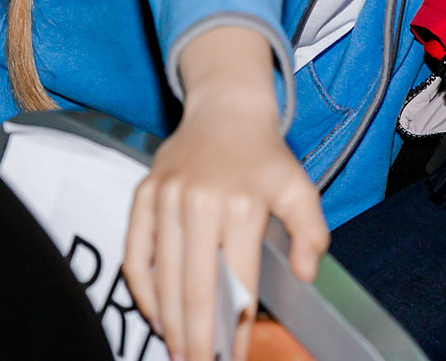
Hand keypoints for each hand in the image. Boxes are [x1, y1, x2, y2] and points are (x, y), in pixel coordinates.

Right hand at [126, 29, 328, 360]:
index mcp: (241, 205)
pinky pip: (135, 254)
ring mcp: (166, 199)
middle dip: (196, 336)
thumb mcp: (299, 187)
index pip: (237, 279)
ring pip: (161, 276)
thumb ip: (310, 231)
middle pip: (193, 287)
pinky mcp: (143, 196)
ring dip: (168, 321)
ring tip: (178, 350)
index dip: (234, 324)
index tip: (234, 355)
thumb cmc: (263, 156)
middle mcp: (200, 203)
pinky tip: (156, 314)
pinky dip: (142, 290)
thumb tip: (305, 273)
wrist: (225, 110)